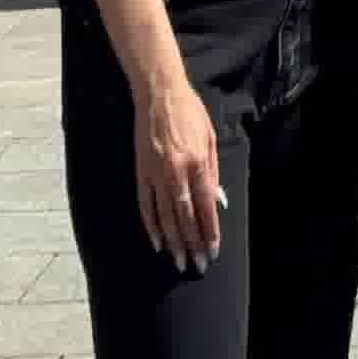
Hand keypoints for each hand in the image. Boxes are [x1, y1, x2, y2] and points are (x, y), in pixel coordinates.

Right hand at [135, 64, 225, 268]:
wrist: (158, 92)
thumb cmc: (189, 112)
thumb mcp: (209, 136)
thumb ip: (213, 169)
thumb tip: (217, 200)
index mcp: (197, 162)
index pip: (206, 207)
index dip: (210, 231)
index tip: (213, 250)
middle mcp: (177, 172)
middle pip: (186, 217)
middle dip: (193, 244)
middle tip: (198, 266)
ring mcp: (156, 174)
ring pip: (165, 217)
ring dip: (174, 242)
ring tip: (179, 262)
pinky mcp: (140, 173)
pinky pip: (146, 206)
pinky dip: (151, 226)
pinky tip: (157, 242)